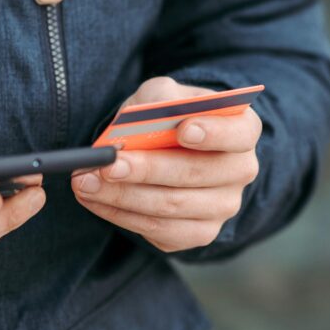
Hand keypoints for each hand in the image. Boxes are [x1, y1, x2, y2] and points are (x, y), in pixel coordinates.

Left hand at [73, 77, 260, 252]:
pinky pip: (159, 231)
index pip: (239, 133)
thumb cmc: (167, 117)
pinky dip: (122, 215)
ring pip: (172, 206)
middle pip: (197, 174)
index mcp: (243, 130)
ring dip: (123, 196)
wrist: (168, 150)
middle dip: (148, 169)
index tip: (183, 130)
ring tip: (86, 182)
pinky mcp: (200, 233)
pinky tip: (97, 200)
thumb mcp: (162, 96)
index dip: (214, 133)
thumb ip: (155, 100)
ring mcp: (223, 206)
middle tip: (108, 164)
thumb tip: (134, 123)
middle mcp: (241, 171)